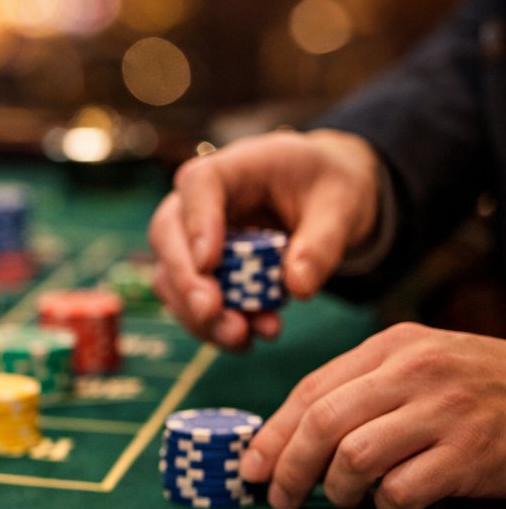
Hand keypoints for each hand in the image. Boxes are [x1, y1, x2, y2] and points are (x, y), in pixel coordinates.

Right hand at [148, 130, 383, 350]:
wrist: (323, 202)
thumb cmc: (327, 187)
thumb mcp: (341, 204)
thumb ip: (323, 242)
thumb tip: (298, 287)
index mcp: (230, 168)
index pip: (198, 186)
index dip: (198, 224)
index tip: (210, 263)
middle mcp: (195, 204)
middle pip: (167, 238)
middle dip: (187, 282)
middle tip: (213, 312)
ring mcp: (189, 241)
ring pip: (172, 279)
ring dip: (200, 315)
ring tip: (242, 338)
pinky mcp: (198, 275)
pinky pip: (191, 304)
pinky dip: (214, 327)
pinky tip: (248, 341)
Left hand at [238, 322, 505, 508]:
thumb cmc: (477, 390)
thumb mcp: (420, 367)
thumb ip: (358, 391)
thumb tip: (280, 443)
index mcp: (395, 345)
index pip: (312, 390)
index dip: (273, 435)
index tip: (252, 469)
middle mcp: (416, 372)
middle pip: (323, 424)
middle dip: (290, 469)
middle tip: (282, 499)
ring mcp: (445, 412)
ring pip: (354, 458)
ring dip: (340, 489)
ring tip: (349, 497)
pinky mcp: (470, 455)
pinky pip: (401, 490)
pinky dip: (387, 506)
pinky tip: (396, 503)